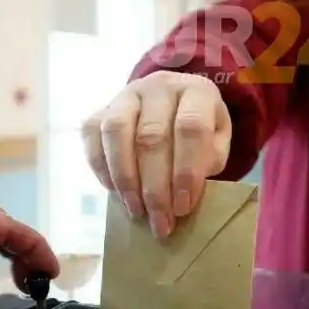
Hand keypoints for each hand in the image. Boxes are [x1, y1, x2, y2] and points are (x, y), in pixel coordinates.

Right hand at [83, 71, 231, 237]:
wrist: (174, 105)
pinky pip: (92, 134)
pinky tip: (115, 191)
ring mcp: (126, 94)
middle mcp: (159, 86)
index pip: (190, 127)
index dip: (186, 171)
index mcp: (196, 90)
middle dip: (155, 187)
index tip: (183, 207)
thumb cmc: (199, 131)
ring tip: (136, 210)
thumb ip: (206, 163)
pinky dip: (100, 166)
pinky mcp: (102, 108)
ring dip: (125, 178)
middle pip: (151, 135)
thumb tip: (182, 198)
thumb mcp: (216, 142)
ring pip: (116, 131)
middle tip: (160, 222)